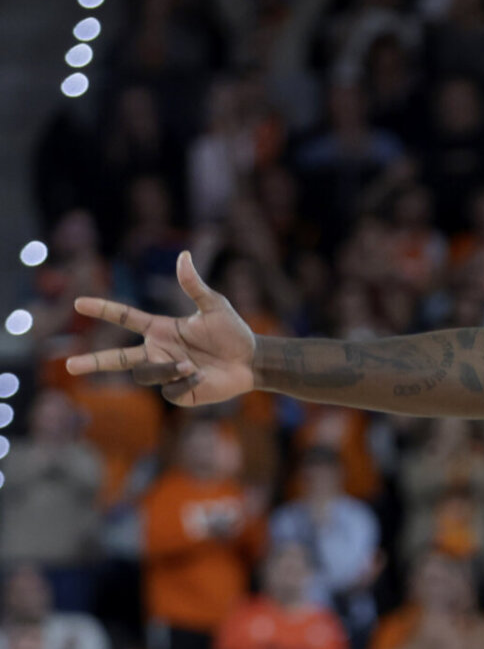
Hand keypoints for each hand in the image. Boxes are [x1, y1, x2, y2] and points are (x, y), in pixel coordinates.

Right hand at [65, 252, 255, 405]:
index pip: (125, 318)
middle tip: (69, 365)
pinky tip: (203, 376)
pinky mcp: (179, 393)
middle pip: (117, 358)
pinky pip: (169, 390)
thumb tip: (183, 256)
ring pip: (147, 374)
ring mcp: (167, 373)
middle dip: (94, 362)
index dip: (104, 310)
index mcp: (160, 329)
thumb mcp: (214, 306)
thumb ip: (194, 285)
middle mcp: (158, 351)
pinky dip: (185, 381)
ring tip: (192, 364)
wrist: (251, 361)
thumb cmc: (233, 332)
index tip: (79, 303)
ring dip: (167, 369)